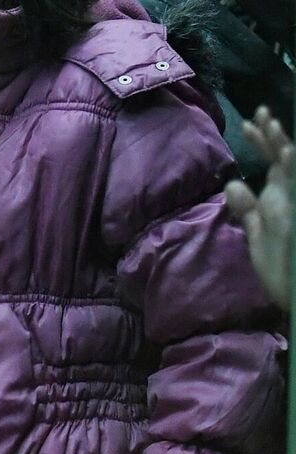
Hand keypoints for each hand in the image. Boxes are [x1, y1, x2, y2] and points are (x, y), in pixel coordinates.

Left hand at [225, 106, 291, 310]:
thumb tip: (234, 184)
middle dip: (273, 137)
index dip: (263, 142)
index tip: (247, 124)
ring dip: (285, 150)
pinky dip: (294, 172)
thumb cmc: (285, 269)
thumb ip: (249, 211)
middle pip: (287, 160)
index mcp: (283, 201)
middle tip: (258, 115)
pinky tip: (289, 158)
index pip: (274, 164)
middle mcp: (294, 199)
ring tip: (271, 127)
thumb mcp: (260, 237)